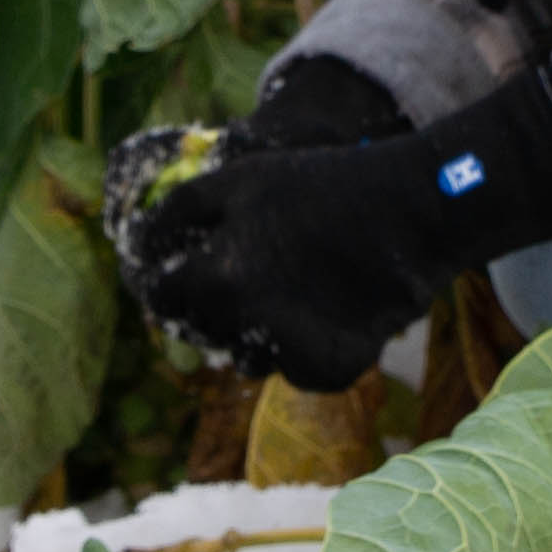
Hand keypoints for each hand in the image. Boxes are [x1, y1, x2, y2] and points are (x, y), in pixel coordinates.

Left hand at [106, 66, 551, 392]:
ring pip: (247, 357)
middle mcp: (247, 324)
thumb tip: (136, 246)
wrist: (414, 212)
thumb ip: (178, 214)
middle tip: (248, 272)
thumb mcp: (240, 181)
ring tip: (292, 285)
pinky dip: (303, 347)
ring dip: (255, 331)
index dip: (165, 280)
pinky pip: (294, 370)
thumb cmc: (322, 186)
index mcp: (217, 275)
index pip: (161, 297)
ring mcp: (290, 353)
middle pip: (202, 331)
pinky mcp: (329, 370)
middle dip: (211, 305)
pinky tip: (326, 308)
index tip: (180, 270)